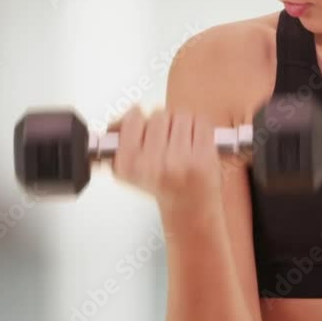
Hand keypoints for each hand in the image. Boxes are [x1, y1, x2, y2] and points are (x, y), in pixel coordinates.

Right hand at [107, 106, 223, 210]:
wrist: (189, 205)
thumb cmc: (160, 182)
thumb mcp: (128, 167)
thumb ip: (119, 137)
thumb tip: (123, 115)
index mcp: (128, 164)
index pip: (133, 119)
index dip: (140, 117)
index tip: (143, 124)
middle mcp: (151, 163)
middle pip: (159, 116)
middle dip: (164, 122)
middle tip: (166, 137)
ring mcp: (179, 160)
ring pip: (181, 116)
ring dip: (183, 123)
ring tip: (182, 141)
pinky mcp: (203, 157)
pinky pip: (201, 122)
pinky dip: (200, 127)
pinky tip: (195, 141)